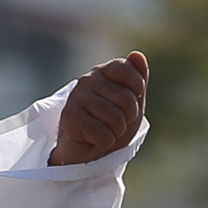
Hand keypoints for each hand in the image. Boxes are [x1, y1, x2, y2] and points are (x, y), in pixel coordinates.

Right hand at [49, 52, 147, 166]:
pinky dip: (104, 142)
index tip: (129, 103)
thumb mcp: (131, 102)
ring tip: (106, 131)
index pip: (128, 70)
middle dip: (128, 118)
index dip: (136, 91)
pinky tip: (95, 140)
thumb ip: (137, 79)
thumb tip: (137, 54)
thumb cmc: (111, 125)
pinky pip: (101, 132)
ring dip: (116, 133)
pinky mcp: (69, 115)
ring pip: (115, 118)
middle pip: (127, 99)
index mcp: (104, 71)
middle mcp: (88, 79)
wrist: (88, 152)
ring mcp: (77, 96)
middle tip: (116, 124)